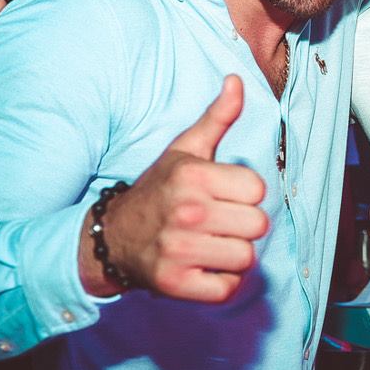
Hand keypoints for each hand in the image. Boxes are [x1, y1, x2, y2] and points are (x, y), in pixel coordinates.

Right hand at [82, 75, 267, 300]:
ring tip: (211, 245)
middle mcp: (186, 211)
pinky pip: (228, 288)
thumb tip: (237, 80)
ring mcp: (179, 250)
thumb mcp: (184, 150)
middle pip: (258, 225)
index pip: (258, 189)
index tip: (225, 195)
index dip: (246, 194)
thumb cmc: (158, 190)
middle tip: (219, 223)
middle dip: (243, 226)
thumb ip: (217, 117)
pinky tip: (204, 268)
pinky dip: (222, 283)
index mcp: (193, 176)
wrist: (111, 238)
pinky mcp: (175, 283)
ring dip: (234, 255)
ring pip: (246, 258)